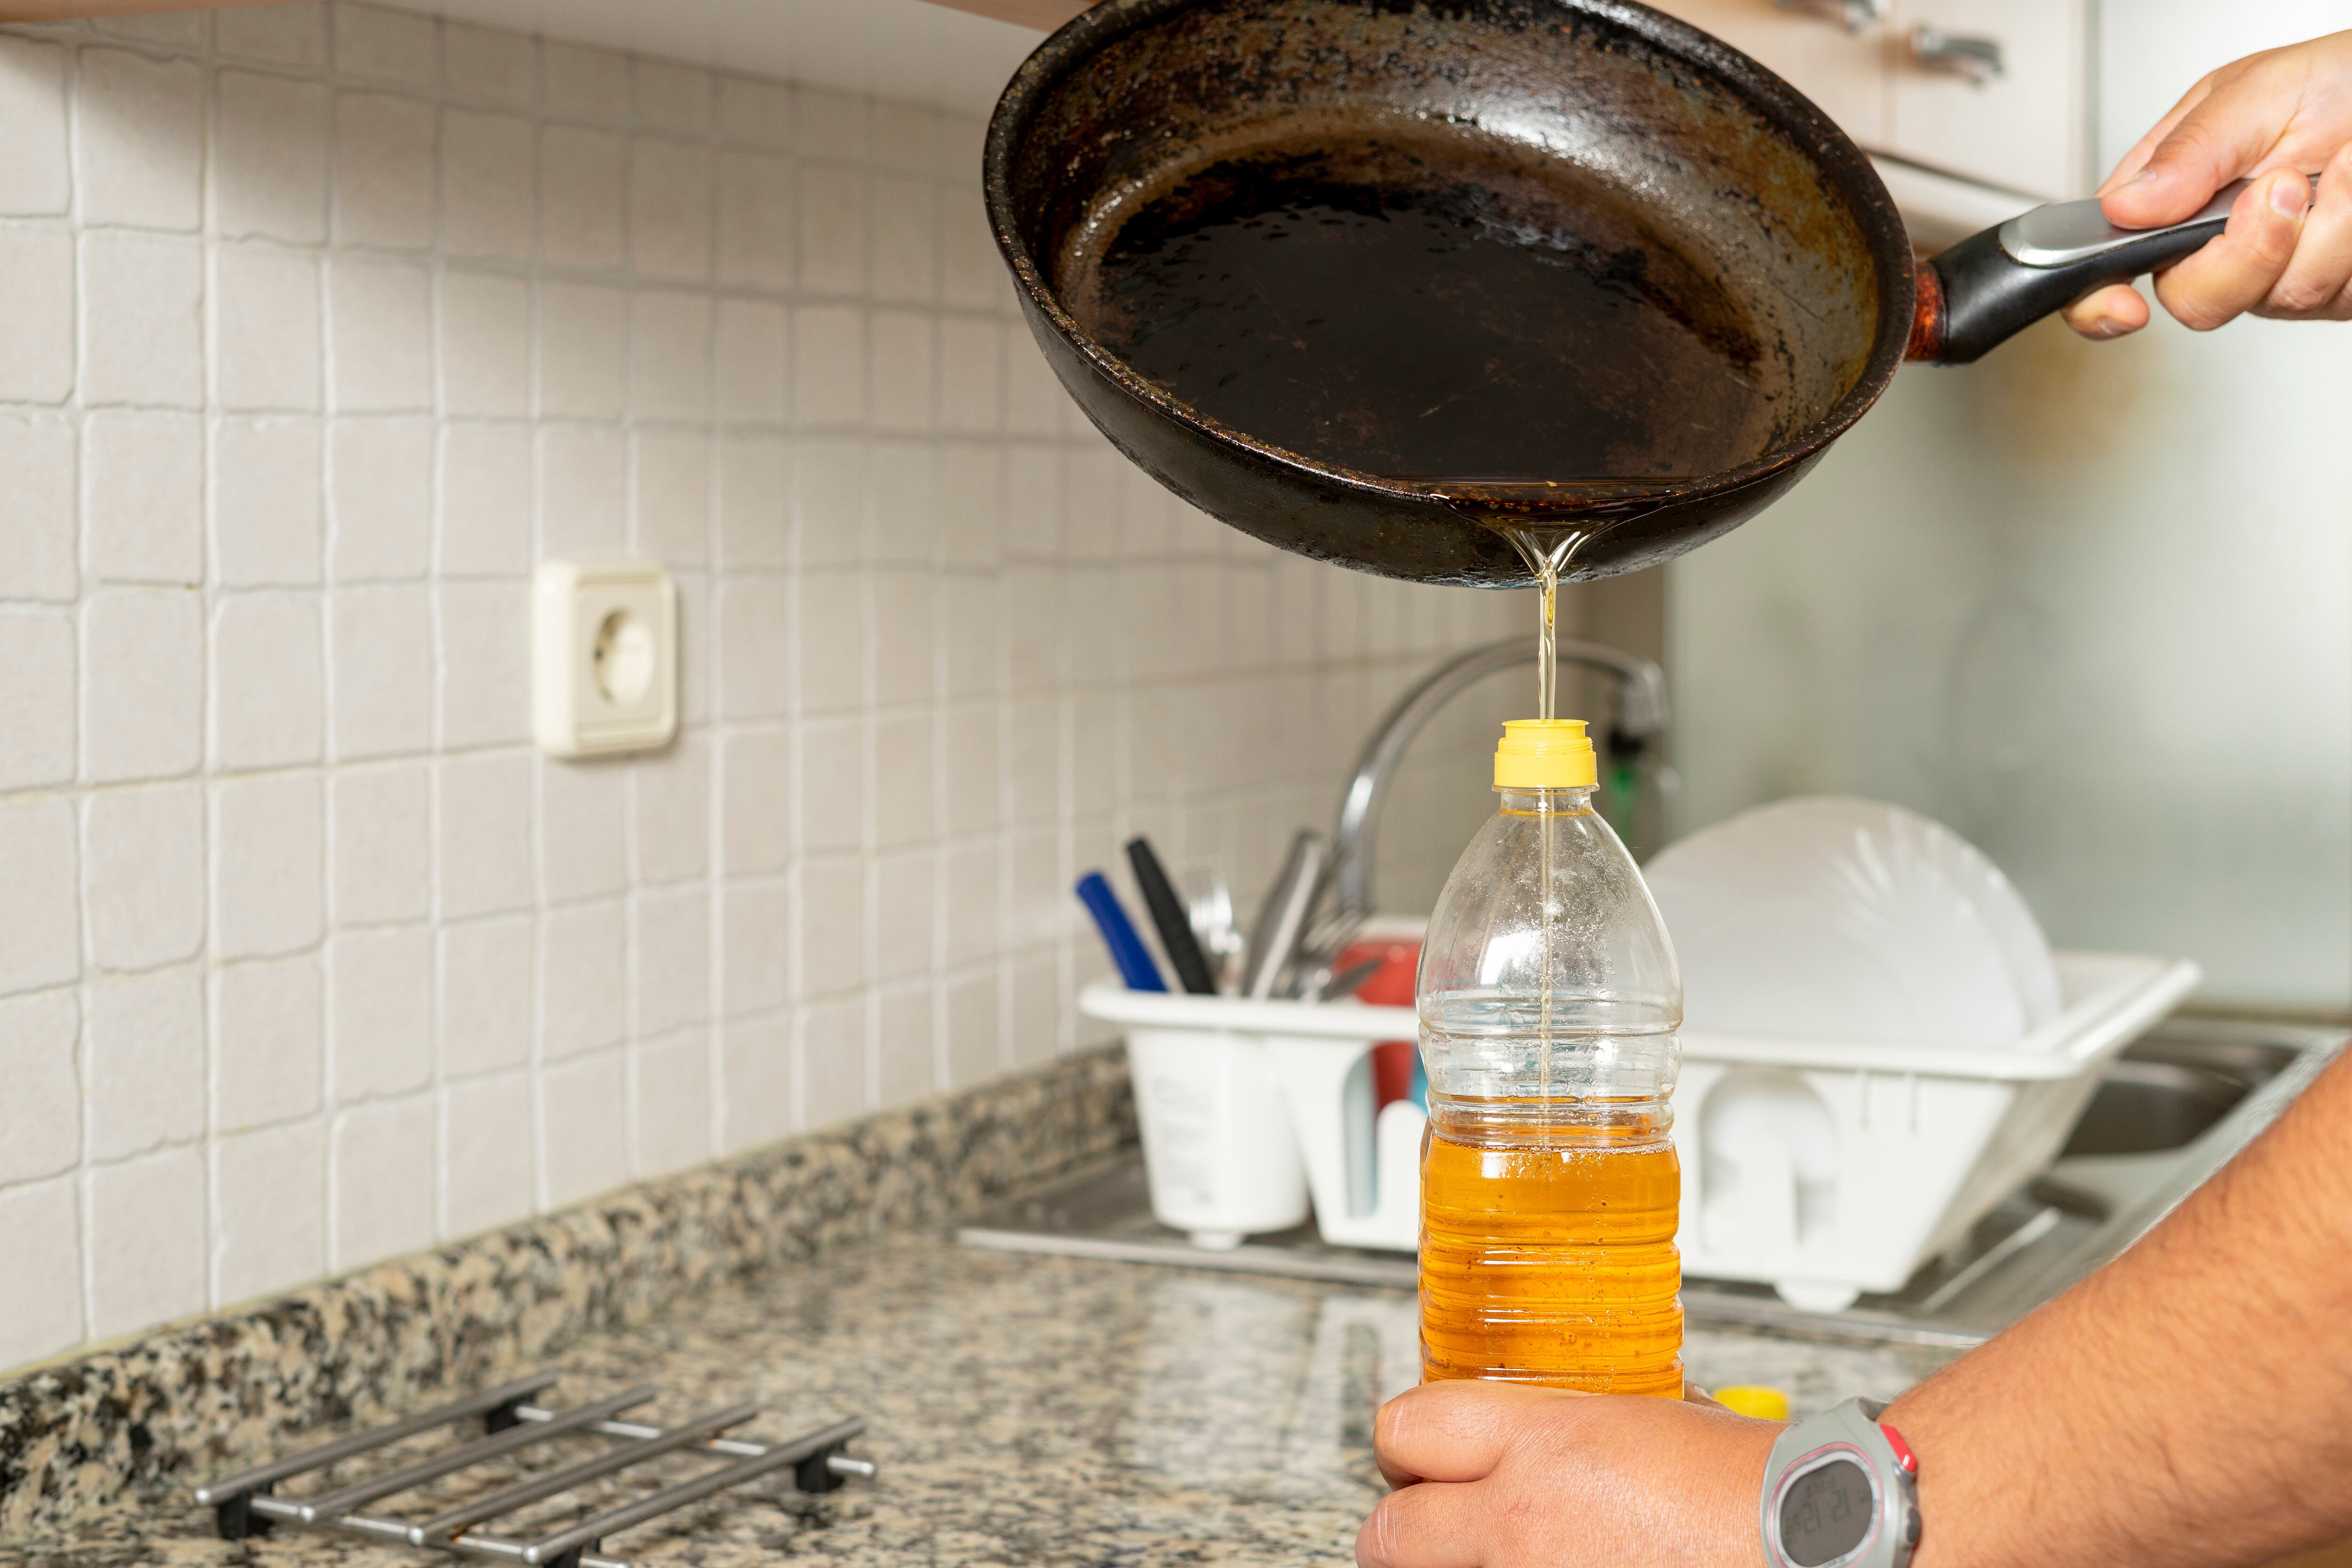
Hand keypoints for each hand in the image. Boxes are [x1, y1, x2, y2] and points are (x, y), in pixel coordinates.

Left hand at [1355, 1380, 1782, 1567]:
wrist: (1812, 1542)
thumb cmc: (1748, 1486)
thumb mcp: (1637, 1415)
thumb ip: (1563, 1425)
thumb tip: (1528, 1431)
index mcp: (1540, 1449)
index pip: (1403, 1429)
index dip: (1407, 1443)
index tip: (1418, 1455)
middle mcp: (1520, 1528)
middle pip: (1386, 1534)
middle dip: (1406, 1526)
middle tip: (1432, 1523)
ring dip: (1457, 1564)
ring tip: (1499, 1551)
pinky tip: (1552, 1566)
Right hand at [2062, 30, 2351, 339]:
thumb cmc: (2342, 79)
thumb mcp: (2260, 90)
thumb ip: (2188, 149)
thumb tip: (2124, 207)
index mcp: (2172, 191)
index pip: (2108, 258)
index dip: (2098, 297)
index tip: (2122, 304)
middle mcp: (2216, 240)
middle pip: (2195, 300)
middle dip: (2248, 250)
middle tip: (2285, 186)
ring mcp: (2274, 271)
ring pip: (2277, 298)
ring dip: (2325, 228)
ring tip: (2342, 169)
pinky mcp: (2330, 288)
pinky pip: (2332, 292)